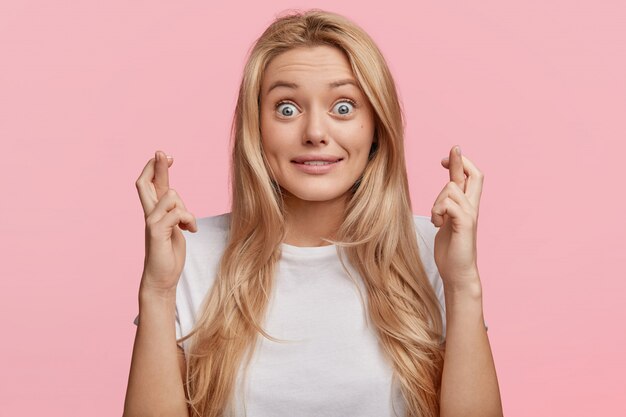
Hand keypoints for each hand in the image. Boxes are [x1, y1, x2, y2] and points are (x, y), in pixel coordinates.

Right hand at [135, 150, 197, 294]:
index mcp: (154, 213)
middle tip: (163, 152)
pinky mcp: (157, 232)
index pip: (150, 185)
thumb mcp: (174, 227)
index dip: (156, 169)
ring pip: (170, 196)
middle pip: (146, 183)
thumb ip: (173, 211)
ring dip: (186, 208)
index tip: (165, 156)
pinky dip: (189, 219)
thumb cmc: (169, 254)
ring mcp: (152, 222)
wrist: (162, 278)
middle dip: (156, 166)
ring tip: (189, 225)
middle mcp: (149, 215)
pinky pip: (177, 213)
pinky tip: (191, 231)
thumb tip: (174, 195)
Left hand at [431, 145, 483, 292]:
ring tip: (437, 219)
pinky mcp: (465, 225)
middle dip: (459, 161)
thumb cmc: (451, 250)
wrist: (457, 272)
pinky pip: (450, 204)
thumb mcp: (446, 222)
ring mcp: (470, 215)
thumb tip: (444, 193)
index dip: (460, 163)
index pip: (469, 177)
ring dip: (437, 201)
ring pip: (450, 188)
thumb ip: (448, 206)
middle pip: (474, 175)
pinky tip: (438, 224)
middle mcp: (472, 207)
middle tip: (444, 157)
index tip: (445, 158)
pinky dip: (439, 211)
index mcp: (466, 206)